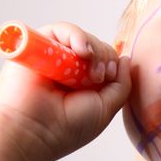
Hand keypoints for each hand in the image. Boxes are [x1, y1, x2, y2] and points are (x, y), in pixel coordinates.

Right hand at [0, 22, 131, 160]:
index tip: (108, 78)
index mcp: (85, 81)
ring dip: (94, 51)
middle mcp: (69, 67)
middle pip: (98, 46)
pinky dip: (77, 36)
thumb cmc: (69, 125)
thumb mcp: (107, 107)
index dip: (113, 63)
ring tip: (89, 72)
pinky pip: (62, 29)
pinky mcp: (38, 45)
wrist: (35, 130)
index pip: (107, 59)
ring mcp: (53, 55)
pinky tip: (81, 52)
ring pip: (83, 38)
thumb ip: (122, 84)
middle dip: (105, 58)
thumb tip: (125, 58)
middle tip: (99, 77)